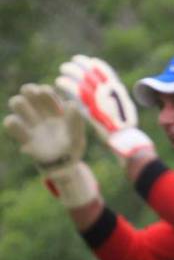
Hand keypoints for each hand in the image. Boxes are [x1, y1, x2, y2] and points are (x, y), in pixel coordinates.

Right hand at [4, 83, 98, 206]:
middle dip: (30, 91)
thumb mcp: (77, 137)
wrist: (64, 168)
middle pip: (27, 90)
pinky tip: (25, 129)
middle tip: (38, 99)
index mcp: (55, 111)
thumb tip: (71, 103)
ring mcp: (30, 123)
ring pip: (16, 102)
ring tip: (33, 116)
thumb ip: (75, 122)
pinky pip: (11, 122)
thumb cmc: (72, 149)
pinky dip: (14, 123)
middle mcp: (41, 113)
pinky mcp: (24, 137)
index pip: (45, 92)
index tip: (54, 104)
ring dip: (19, 103)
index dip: (46, 92)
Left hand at [55, 55, 153, 162]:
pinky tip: (59, 82)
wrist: (126, 142)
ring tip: (62, 70)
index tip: (89, 61)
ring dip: (71, 72)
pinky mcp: (91, 109)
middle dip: (81, 65)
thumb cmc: (125, 129)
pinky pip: (76, 93)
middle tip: (71, 63)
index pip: (107, 72)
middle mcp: (110, 93)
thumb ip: (116, 99)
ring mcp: (101, 100)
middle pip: (93, 73)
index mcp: (119, 92)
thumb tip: (108, 90)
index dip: (97, 65)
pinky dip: (67, 85)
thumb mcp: (125, 110)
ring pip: (83, 80)